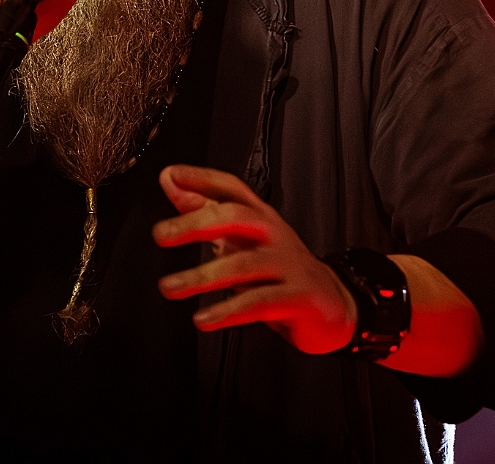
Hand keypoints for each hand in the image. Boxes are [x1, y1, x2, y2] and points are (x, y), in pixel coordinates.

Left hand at [153, 164, 356, 354]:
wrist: (332, 305)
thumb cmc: (279, 268)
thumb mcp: (243, 237)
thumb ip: (206, 210)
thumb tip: (171, 182)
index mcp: (261, 217)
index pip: (232, 188)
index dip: (202, 178)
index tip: (170, 175)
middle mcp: (274, 234)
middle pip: (236, 216)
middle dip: (196, 222)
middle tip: (161, 234)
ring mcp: (287, 265)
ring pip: (242, 265)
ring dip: (201, 277)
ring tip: (169, 287)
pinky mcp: (297, 297)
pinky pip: (258, 303)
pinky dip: (227, 311)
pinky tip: (202, 319)